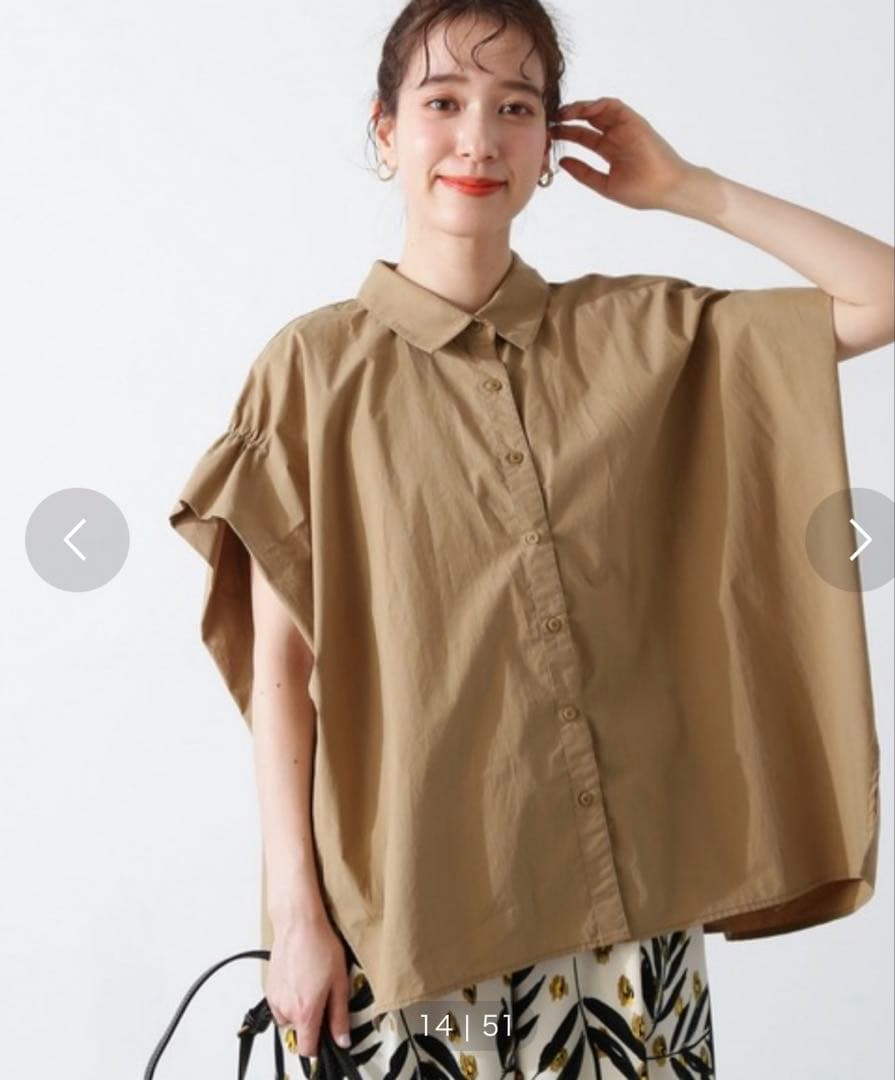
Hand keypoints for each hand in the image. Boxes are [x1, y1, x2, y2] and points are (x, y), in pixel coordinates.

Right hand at [265, 910, 352, 1058]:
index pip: (307, 1049)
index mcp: (305, 1012)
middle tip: (324, 996)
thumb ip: (340, 1016)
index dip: (319, 1046)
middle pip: (300, 1031)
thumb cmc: (319, 946)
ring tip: (312, 984)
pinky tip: (302, 977)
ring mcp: (275, 999)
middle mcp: (286, 1009)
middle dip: (312, 1020)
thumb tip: (342, 1038)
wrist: (298, 924)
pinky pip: (281, 1003)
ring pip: (290, 1017)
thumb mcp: (339, 982)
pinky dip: (291, 997)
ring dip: (300, 1009)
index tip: (327, 1037)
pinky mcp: (269, 988)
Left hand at [548, 97, 697, 210]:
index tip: (548, 137)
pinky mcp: (633, 120)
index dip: (566, 134)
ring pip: (597, 110)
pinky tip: (582, 111)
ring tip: (561, 114)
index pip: (583, 137)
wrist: (666, 188)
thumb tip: (562, 162)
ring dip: (578, 109)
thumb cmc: (641, 191)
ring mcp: (625, 127)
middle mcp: (616, 136)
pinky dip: (596, 105)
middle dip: (567, 119)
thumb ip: (583, 173)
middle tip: (549, 121)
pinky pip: (612, 105)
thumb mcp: (604, 184)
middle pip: (587, 121)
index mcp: (610, 151)